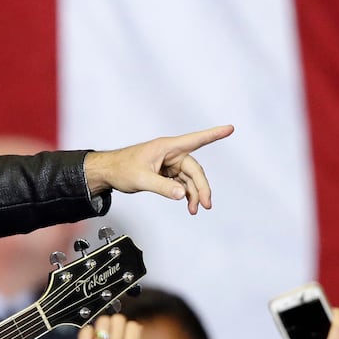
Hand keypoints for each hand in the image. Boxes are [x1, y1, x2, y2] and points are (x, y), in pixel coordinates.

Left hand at [83, 125, 233, 214]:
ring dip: (194, 194)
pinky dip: (186, 194)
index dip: (213, 134)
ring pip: (189, 178)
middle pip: (194, 169)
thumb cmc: (121, 168)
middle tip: (206, 204)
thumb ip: (163, 187)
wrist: (108, 172)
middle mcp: (171, 153)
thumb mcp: (142, 179)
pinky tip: (187, 204)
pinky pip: (182, 183)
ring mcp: (169, 163)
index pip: (195, 140)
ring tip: (194, 209)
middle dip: (202, 187)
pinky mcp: (166, 172)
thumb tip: (182, 195)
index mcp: (167, 147)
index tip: (229, 129)